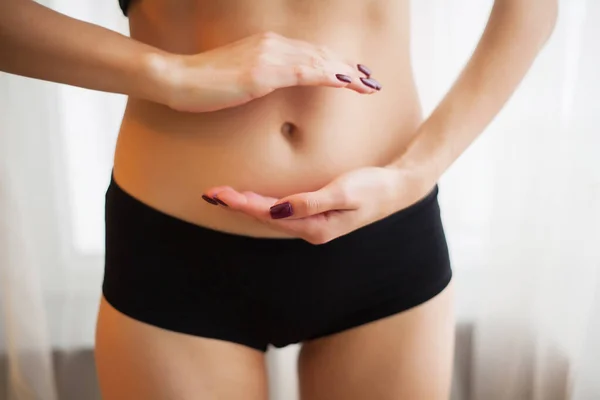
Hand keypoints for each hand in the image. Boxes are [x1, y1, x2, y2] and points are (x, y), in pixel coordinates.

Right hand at [159, 31, 381, 111]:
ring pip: (318, 60)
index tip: (355, 76)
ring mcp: (268, 55)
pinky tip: (346, 81)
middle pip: (321, 54)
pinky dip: (329, 74)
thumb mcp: (240, 79)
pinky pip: (304, 71)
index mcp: (268, 46)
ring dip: (347, 72)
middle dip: (349, 68)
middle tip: (371, 81)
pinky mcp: (262, 71)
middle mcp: (273, 45)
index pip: (311, 53)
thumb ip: (262, 79)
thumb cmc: (204, 85)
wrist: (177, 80)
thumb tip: (276, 88)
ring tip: (368, 84)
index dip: (336, 64)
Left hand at [201, 167, 432, 244]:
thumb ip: (311, 202)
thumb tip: (278, 210)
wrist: (397, 188)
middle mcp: (311, 230)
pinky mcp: (316, 213)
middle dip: (238, 205)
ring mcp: (313, 223)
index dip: (243, 204)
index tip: (221, 194)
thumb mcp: (344, 191)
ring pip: (271, 216)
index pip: (269, 216)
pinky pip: (282, 211)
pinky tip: (253, 198)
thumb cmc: (373, 187)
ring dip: (247, 205)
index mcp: (315, 228)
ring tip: (224, 195)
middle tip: (212, 193)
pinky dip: (263, 203)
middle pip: (265, 218)